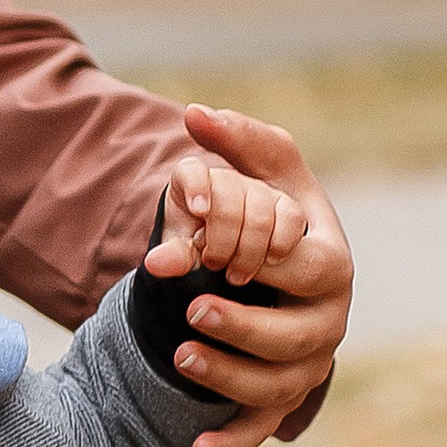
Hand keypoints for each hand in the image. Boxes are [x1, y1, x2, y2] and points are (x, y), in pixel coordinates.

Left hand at [143, 147, 309, 288]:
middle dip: (222, 237)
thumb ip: (174, 256)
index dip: (197, 186)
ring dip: (249, 248)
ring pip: (261, 210)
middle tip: (214, 266)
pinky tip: (270, 262)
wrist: (227, 262)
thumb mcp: (182, 256)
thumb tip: (155, 264)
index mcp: (191, 181)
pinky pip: (291, 216)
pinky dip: (280, 242)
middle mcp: (228, 179)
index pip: (192, 171)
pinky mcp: (286, 207)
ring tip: (236, 275)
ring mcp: (259, 190)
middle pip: (229, 195)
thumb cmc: (197, 252)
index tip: (200, 211)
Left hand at [153, 104, 352, 446]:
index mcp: (331, 262)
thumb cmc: (273, 215)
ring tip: (180, 354)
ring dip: (229, 377)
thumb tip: (194, 114)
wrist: (269, 270)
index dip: (266, 262)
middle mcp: (328, 319)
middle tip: (193, 309)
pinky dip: (230, 443)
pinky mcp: (280, 400)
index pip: (309, 267)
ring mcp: (307, 364)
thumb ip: (236, 141)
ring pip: (277, 386)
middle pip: (298, 335)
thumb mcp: (264, 173)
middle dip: (246, 325)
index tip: (218, 255)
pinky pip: (261, 430)